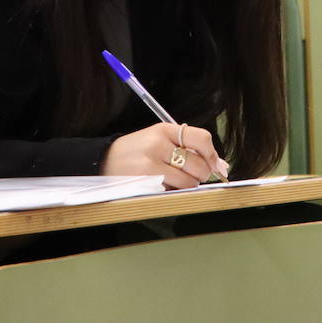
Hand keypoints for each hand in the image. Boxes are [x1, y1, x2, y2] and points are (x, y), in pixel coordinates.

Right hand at [103, 122, 228, 189]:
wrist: (102, 160)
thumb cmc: (136, 151)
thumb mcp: (158, 139)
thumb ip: (187, 147)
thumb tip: (220, 165)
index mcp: (164, 130)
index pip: (201, 138)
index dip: (212, 154)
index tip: (215, 165)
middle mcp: (158, 144)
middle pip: (198, 164)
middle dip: (201, 174)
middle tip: (192, 175)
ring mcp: (151, 164)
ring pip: (188, 182)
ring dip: (187, 185)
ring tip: (174, 180)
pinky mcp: (146, 182)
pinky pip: (173, 192)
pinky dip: (173, 192)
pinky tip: (162, 186)